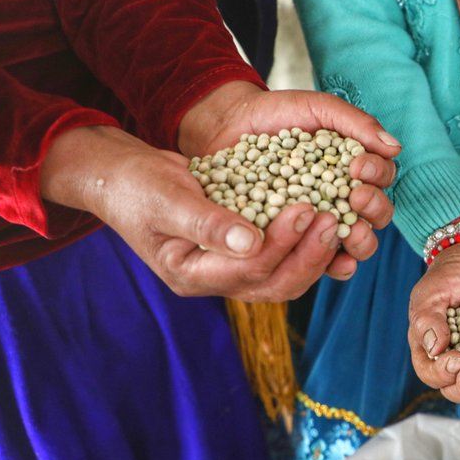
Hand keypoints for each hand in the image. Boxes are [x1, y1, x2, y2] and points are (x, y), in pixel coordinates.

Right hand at [40, 125, 347, 300]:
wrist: (123, 175)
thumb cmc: (136, 184)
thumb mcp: (165, 197)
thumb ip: (206, 222)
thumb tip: (250, 242)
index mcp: (191, 275)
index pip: (249, 270)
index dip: (282, 244)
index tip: (307, 209)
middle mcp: (214, 279)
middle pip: (275, 284)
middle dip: (308, 255)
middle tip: (333, 220)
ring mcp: (229, 268)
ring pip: (284, 275)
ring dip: (313, 252)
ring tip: (336, 219)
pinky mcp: (242, 250)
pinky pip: (282, 256)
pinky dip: (305, 243)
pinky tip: (328, 220)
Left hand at [177, 81, 400, 277]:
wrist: (228, 127)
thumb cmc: (277, 115)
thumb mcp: (317, 109)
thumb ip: (355, 123)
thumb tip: (394, 147)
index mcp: (356, 168)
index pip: (382, 178)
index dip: (377, 175)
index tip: (358, 165)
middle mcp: (346, 198)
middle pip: (377, 214)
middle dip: (373, 207)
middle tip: (355, 195)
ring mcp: (322, 222)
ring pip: (357, 240)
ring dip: (361, 239)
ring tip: (349, 230)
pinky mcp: (298, 241)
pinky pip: (325, 261)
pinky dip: (335, 264)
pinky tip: (337, 262)